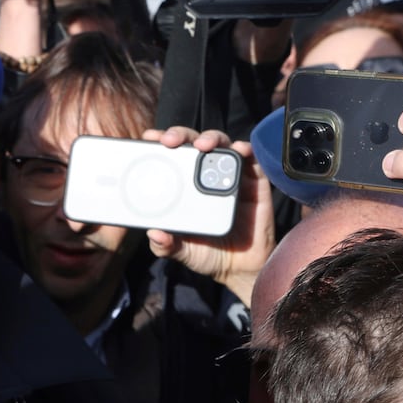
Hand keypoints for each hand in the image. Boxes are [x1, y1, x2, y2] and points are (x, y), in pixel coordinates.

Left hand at [141, 127, 274, 306]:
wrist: (240, 267)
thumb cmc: (206, 253)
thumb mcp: (181, 251)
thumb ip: (166, 245)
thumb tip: (155, 234)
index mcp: (183, 186)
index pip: (169, 158)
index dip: (159, 143)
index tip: (149, 138)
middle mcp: (204, 176)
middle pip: (192, 143)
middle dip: (180, 135)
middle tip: (171, 141)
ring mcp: (230, 176)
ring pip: (221, 144)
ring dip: (211, 138)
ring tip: (202, 145)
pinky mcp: (254, 181)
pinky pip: (251, 159)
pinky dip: (244, 150)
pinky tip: (238, 150)